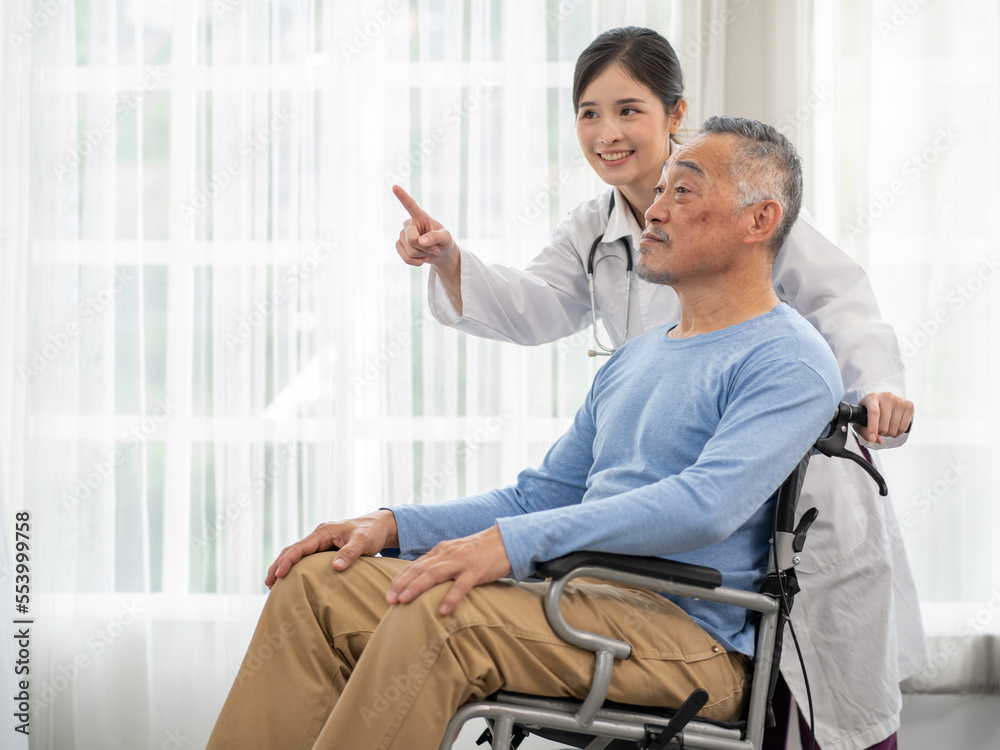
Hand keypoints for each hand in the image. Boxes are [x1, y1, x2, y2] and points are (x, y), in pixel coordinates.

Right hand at [265, 510, 397, 587]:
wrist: (379, 526)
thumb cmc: (371, 532)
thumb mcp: (363, 541)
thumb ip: (350, 552)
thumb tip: (336, 567)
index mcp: (324, 532)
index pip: (300, 547)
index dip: (288, 561)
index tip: (279, 575)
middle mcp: (319, 536)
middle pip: (292, 550)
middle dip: (278, 565)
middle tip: (268, 584)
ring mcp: (320, 542)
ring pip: (297, 554)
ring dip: (283, 566)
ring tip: (273, 585)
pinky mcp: (324, 548)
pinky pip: (305, 557)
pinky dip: (294, 567)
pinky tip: (290, 579)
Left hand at [386, 525, 511, 615]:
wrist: (505, 540)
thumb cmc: (479, 551)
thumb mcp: (456, 554)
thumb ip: (441, 565)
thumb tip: (423, 581)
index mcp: (441, 551)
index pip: (415, 565)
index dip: (400, 579)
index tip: (388, 593)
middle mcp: (447, 554)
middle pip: (420, 569)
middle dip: (402, 584)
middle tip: (389, 600)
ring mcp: (461, 562)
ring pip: (434, 574)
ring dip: (417, 587)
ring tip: (404, 601)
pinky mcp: (476, 571)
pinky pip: (461, 585)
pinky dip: (450, 597)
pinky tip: (442, 610)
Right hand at [392, 185, 458, 268]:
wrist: (441, 254)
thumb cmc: (444, 241)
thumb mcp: (446, 238)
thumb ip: (435, 237)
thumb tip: (421, 241)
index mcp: (420, 216)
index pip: (410, 205)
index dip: (402, 196)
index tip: (395, 186)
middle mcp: (409, 224)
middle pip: (411, 239)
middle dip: (425, 248)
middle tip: (435, 248)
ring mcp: (402, 235)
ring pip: (410, 251)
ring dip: (423, 255)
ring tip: (429, 251)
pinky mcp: (399, 246)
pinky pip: (406, 258)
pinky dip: (417, 262)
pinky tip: (422, 258)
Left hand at [855, 392, 913, 443]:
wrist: (883, 403)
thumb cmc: (869, 412)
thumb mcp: (860, 421)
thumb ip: (864, 432)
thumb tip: (879, 440)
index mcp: (872, 397)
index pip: (874, 412)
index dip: (873, 427)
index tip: (872, 439)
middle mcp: (887, 397)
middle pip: (884, 424)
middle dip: (880, 433)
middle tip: (879, 430)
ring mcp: (899, 400)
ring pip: (895, 428)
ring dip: (889, 434)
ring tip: (886, 428)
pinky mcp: (909, 406)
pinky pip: (904, 427)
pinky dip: (898, 433)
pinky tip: (894, 428)